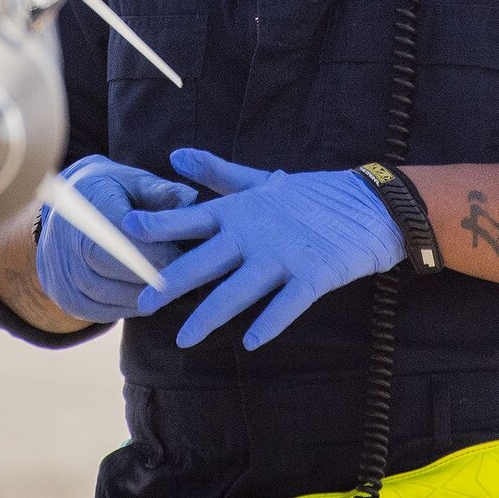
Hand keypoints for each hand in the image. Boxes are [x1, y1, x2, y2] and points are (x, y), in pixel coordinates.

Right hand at [36, 155, 198, 323]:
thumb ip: (160, 191)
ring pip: (113, 295)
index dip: (160, 250)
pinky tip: (152, 298)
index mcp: (89, 210)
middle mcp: (70, 245)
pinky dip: (131, 307)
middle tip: (190, 278)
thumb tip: (192, 199)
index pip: (126, 238)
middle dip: (158, 275)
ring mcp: (65, 276)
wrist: (63, 210)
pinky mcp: (67, 299)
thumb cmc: (110, 191)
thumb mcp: (133, 180)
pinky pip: (103, 312)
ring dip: (148, 295)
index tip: (191, 256)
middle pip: (120, 269)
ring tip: (177, 289)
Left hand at [123, 149, 404, 349]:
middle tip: (143, 302)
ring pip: (239, 289)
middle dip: (173, 281)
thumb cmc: (314, 196)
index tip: (125, 230)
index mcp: (243, 210)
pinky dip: (270, 322)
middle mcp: (257, 233)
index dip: (159, 224)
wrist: (373, 206)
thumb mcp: (263, 181)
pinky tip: (251, 342)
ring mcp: (286, 255)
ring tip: (184, 338)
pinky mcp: (314, 275)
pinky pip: (287, 304)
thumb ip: (218, 174)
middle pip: (207, 260)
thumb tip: (175, 155)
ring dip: (210, 315)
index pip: (193, 216)